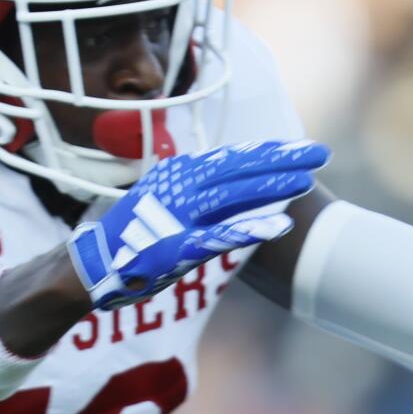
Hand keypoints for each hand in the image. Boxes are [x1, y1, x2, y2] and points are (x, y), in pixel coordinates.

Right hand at [68, 139, 328, 309]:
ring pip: (233, 195)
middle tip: (321, 152)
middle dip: (282, 160)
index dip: (267, 152)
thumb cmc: (134, 238)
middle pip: (239, 169)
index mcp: (179, 175)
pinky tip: (279, 225)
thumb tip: (234, 179)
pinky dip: (249, 229)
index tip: (299, 146)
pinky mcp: (175, 247)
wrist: (92, 267)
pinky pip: (219, 236)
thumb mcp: (166, 203)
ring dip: (272, 186)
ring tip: (307, 181)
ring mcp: (177, 215)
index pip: (230, 158)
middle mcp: (179, 187)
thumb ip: (200, 193)